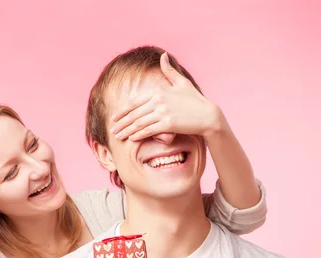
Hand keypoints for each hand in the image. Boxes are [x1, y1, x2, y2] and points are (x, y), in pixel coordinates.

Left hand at [109, 52, 229, 141]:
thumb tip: (163, 55)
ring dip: (127, 131)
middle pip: (134, 114)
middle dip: (121, 123)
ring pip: (139, 123)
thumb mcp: (182, 82)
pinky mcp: (169, 124)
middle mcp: (159, 101)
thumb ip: (169, 70)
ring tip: (118, 137)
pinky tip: (132, 138)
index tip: (114, 118)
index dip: (122, 111)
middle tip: (112, 131)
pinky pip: (149, 130)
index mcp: (159, 91)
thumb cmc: (195, 100)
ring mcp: (164, 112)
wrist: (208, 115)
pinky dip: (139, 134)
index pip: (134, 102)